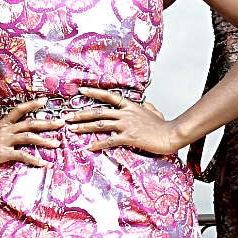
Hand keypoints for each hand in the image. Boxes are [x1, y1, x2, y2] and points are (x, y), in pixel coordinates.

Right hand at [0, 98, 60, 175]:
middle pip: (29, 123)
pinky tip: (43, 163)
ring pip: (28, 137)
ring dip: (44, 140)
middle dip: (47, 123)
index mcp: (3, 124)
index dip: (32, 104)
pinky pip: (22, 155)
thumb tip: (21, 130)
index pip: (19, 109)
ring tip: (56, 143)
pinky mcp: (3, 153)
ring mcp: (4, 141)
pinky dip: (34, 159)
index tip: (45, 100)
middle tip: (60, 122)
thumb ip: (7, 130)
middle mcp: (5, 130)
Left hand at [66, 88, 184, 154]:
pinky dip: (98, 143)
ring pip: (100, 125)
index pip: (109, 96)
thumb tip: (144, 104)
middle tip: (67, 117)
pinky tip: (89, 147)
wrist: (171, 134)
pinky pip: (109, 140)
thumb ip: (146, 107)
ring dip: (83, 127)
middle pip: (98, 112)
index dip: (94, 92)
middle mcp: (125, 113)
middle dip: (81, 114)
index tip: (81, 90)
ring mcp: (126, 125)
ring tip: (71, 129)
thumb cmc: (163, 126)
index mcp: (130, 106)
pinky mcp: (128, 137)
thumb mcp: (154, 111)